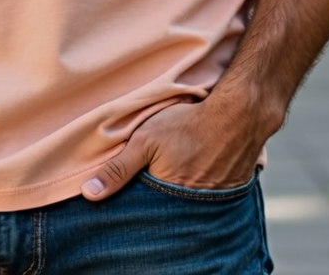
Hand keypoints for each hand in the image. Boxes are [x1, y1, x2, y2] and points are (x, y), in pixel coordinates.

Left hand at [80, 94, 275, 200]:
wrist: (238, 114)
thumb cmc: (188, 124)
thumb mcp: (145, 140)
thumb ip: (118, 168)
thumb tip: (89, 194)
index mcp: (169, 199)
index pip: (147, 214)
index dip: (139, 206)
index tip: (132, 198)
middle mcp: (194, 207)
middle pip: (170, 209)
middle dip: (160, 202)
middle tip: (158, 182)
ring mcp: (215, 200)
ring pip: (191, 204)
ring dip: (183, 195)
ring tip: (179, 174)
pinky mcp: (232, 190)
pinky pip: (213, 196)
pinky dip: (204, 187)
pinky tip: (200, 171)